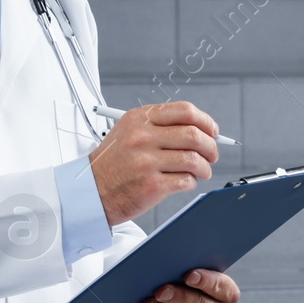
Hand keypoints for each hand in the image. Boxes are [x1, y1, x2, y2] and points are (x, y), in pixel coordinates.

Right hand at [88, 101, 219, 225]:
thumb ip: (160, 126)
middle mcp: (142, 137)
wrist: (91, 191)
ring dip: (205, 167)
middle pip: (194, 135)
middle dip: (211, 146)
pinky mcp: (151, 185)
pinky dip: (191, 182)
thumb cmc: (114, 163)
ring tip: (202, 171)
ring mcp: (146, 161)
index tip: (212, 131)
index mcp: (139, 119)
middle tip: (212, 154)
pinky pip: (186, 180)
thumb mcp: (129, 131)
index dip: (205, 121)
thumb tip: (200, 128)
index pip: (185, 111)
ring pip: (194, 159)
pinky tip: (185, 181)